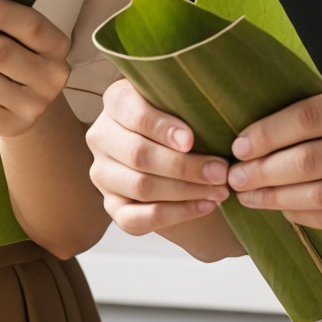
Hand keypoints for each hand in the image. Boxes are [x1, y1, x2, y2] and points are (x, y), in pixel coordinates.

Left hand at [0, 0, 73, 137]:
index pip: (32, 25)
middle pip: (3, 54)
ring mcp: (34, 105)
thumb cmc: (17, 54)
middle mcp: (52, 76)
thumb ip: (0, 17)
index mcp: (57, 45)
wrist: (29, 101)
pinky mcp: (14, 126)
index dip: (2, 13)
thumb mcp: (19, 33)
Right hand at [85, 79, 231, 234]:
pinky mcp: (111, 205)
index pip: (135, 115)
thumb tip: (204, 129)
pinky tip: (204, 206)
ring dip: (186, 192)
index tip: (191, 141)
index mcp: (116, 102)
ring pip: (141, 187)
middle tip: (220, 172)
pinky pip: (136, 219)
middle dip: (184, 167)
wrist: (168, 149)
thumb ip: (187, 104)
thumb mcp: (180, 102)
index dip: (162, 129)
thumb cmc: (180, 119)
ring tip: (219, 190)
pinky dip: (174, 215)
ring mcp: (103, 173)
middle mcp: (101, 137)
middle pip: (139, 155)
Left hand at [225, 74, 321, 230]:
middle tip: (234, 175)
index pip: (311, 116)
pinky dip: (306, 216)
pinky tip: (286, 210)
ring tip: (250, 197)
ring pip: (321, 195)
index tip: (239, 142)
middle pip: (309, 160)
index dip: (268, 132)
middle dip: (262, 170)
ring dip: (276, 199)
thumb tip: (277, 122)